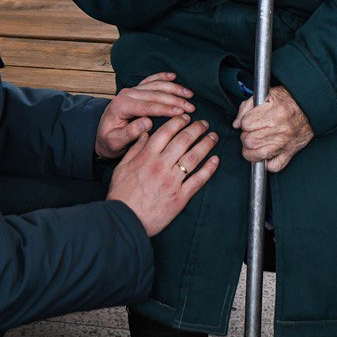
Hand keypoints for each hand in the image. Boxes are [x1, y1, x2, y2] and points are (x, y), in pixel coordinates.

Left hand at [96, 72, 196, 158]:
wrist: (101, 137)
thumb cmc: (109, 142)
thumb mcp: (116, 142)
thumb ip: (130, 133)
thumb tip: (148, 122)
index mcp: (121, 105)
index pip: (148, 106)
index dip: (166, 108)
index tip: (182, 113)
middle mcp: (126, 94)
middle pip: (155, 94)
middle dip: (175, 99)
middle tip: (191, 107)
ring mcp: (131, 90)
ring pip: (156, 85)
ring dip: (174, 89)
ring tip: (190, 95)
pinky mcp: (135, 90)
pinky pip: (150, 80)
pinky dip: (162, 77)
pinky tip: (174, 76)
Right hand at [107, 114, 218, 235]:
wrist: (124, 219)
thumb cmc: (121, 194)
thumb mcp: (122, 167)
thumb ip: (135, 148)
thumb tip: (145, 133)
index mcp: (147, 157)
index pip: (166, 132)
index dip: (178, 121)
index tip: (186, 117)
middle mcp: (161, 166)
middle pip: (183, 141)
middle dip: (196, 129)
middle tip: (204, 123)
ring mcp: (172, 181)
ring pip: (193, 157)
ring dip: (206, 144)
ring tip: (213, 137)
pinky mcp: (180, 197)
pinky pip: (198, 180)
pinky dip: (209, 169)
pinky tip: (215, 160)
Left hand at [233, 86, 313, 172]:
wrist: (310, 108)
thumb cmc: (288, 100)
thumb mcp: (267, 94)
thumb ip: (248, 106)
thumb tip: (236, 123)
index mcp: (274, 112)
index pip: (246, 123)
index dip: (244, 122)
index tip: (249, 121)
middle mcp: (280, 129)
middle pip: (249, 140)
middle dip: (245, 136)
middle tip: (250, 132)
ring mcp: (285, 143)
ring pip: (257, 155)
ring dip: (250, 151)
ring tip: (254, 143)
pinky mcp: (290, 153)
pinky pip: (274, 166)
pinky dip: (267, 163)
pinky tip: (265, 154)